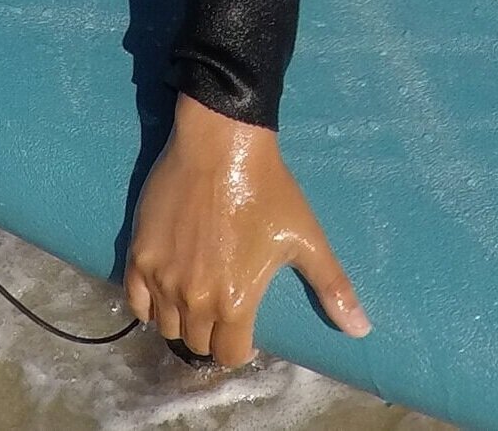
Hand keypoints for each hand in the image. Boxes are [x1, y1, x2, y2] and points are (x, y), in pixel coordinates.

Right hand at [124, 93, 370, 366]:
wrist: (222, 143)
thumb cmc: (268, 188)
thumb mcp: (306, 237)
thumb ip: (332, 287)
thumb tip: (362, 329)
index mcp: (235, 301)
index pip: (231, 355)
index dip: (241, 346)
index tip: (245, 328)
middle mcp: (194, 298)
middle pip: (197, 343)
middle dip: (212, 333)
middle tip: (222, 308)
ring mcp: (163, 278)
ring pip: (166, 327)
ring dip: (182, 321)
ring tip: (198, 298)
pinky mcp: (139, 256)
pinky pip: (136, 302)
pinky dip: (150, 305)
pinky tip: (167, 289)